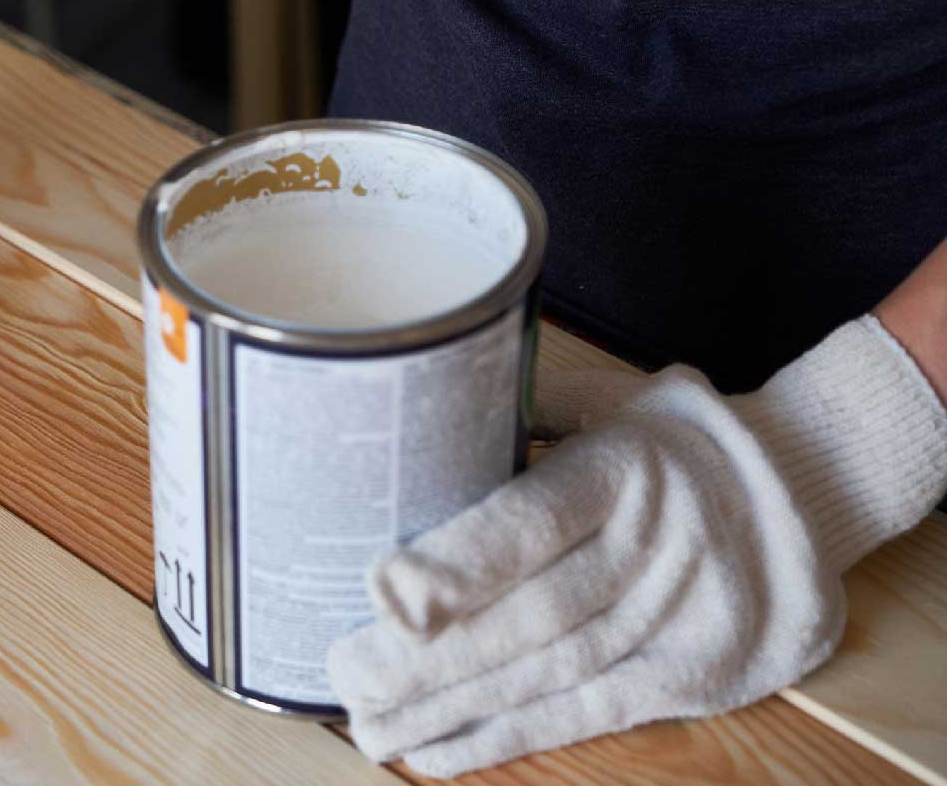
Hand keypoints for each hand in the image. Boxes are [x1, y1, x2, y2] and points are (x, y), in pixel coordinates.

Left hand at [327, 316, 946, 778]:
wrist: (807, 485)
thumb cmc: (671, 439)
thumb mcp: (612, 400)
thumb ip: (520, 411)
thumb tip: (408, 405)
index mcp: (626, 463)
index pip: (536, 520)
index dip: (461, 563)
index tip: (383, 593)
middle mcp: (656, 543)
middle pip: (531, 615)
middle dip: (430, 659)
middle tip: (345, 677)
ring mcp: (681, 617)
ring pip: (550, 675)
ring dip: (451, 709)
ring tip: (371, 727)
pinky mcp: (693, 675)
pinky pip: (586, 713)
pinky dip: (506, 736)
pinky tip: (437, 750)